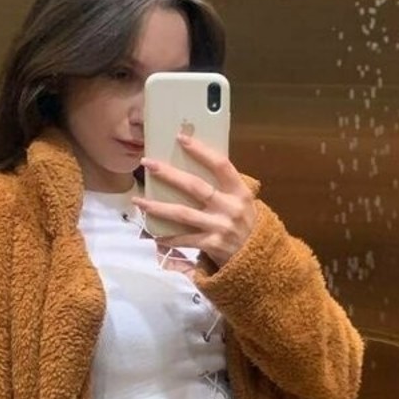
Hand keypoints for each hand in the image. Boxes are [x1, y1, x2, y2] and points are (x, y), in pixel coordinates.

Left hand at [132, 132, 255, 268]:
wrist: (260, 259)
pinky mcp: (212, 245)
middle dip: (168, 173)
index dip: (201, 151)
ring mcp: (221, 227)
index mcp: (240, 192)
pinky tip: (153, 235)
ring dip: (157, 207)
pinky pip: (184, 239)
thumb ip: (225, 188)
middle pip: (195, 186)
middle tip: (147, 163)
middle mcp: (230, 207)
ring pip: (183, 213)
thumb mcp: (243, 203)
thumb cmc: (246, 226)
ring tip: (138, 200)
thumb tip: (196, 166)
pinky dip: (168, 238)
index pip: (220, 165)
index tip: (181, 138)